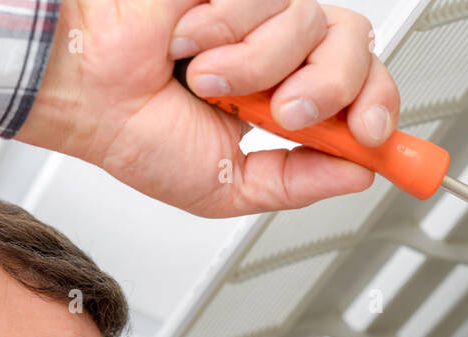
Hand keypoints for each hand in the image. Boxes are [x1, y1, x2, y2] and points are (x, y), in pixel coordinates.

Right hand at [16, 0, 401, 216]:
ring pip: (313, 25)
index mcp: (282, 100)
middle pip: (357, 47)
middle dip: (334, 89)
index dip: (380, 109)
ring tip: (205, 83)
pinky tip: (186, 44)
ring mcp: (257, 11)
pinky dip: (225, 32)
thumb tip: (357, 174)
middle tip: (286, 113)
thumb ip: (296, 184)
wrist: (86, 93)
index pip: (362, 90)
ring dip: (257, 67)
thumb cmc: (136, 135)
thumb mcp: (226, 188)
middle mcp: (277, 52)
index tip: (373, 139)